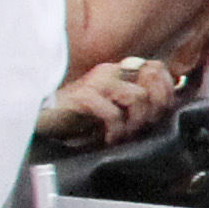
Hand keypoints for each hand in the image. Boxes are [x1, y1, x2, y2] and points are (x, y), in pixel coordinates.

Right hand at [37, 53, 181, 144]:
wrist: (41, 122)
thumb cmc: (78, 119)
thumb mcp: (114, 109)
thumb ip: (137, 104)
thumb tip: (166, 108)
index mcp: (119, 71)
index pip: (157, 68)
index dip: (167, 89)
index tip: (161, 113)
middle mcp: (110, 71)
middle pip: (153, 77)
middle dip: (156, 106)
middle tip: (144, 127)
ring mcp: (95, 81)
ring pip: (138, 96)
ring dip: (137, 121)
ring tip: (125, 135)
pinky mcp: (82, 96)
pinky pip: (113, 113)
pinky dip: (117, 130)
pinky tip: (109, 139)